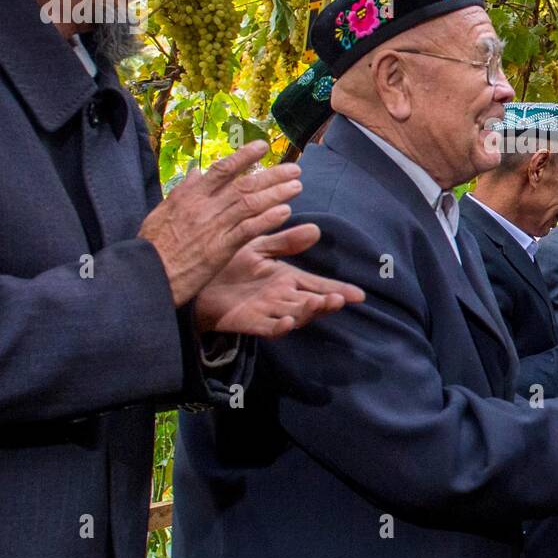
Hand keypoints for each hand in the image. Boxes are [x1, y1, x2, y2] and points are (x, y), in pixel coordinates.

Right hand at [139, 140, 302, 307]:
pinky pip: (248, 230)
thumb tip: (196, 172)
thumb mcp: (161, 212)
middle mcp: (203, 207)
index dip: (244, 156)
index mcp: (189, 196)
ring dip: (276, 193)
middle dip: (272, 175)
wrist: (145, 274)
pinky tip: (285, 212)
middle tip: (294, 169)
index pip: (221, 169)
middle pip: (244, 184)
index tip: (263, 146)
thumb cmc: (152, 246)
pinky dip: (267, 219)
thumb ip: (182, 191)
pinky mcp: (220, 249)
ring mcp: (213, 227)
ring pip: (250, 203)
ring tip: (297, 186)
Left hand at [194, 224, 364, 335]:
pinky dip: (281, 326)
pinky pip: (270, 327)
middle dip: (328, 302)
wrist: (196, 281)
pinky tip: (289, 320)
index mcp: (287, 278)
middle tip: (339, 299)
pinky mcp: (251, 322)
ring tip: (319, 302)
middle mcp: (283, 297)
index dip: (339, 289)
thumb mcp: (259, 247)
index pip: (319, 284)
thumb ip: (285, 242)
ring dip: (309, 311)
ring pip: (296, 314)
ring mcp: (269, 311)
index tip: (360, 295)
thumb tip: (316, 230)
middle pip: (312, 302)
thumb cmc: (229, 263)